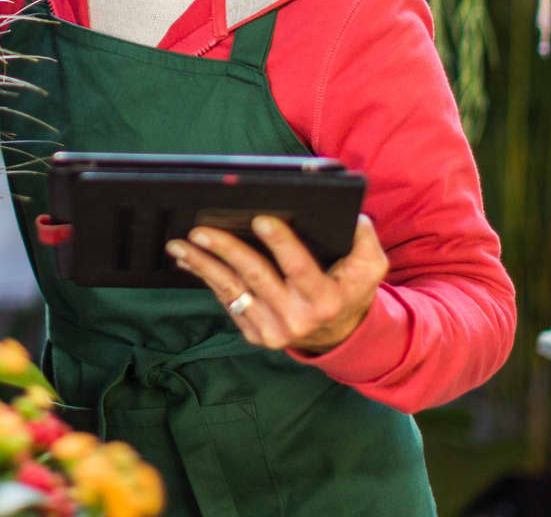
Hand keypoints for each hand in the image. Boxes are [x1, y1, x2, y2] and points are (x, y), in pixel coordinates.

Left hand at [167, 214, 386, 353]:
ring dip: (203, 265)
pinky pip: (226, 302)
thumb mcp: (370, 269)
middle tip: (199, 229)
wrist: (338, 334)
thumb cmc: (350, 291)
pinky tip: (190, 260)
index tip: (260, 218)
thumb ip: (365, 241)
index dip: (281, 243)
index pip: (299, 268)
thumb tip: (352, 215)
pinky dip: (207, 279)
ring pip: (232, 291)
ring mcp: (272, 331)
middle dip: (225, 250)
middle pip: (256, 277)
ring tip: (180, 244)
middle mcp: (296, 319)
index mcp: (325, 300)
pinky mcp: (254, 334)